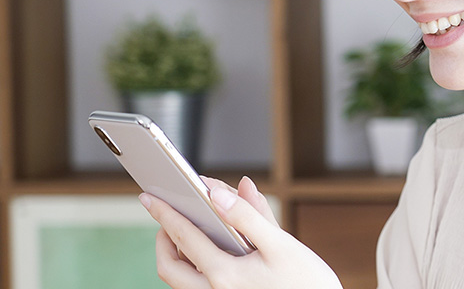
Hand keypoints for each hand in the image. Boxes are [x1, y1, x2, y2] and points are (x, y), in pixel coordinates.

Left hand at [140, 176, 342, 288]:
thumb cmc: (306, 283)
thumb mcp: (281, 245)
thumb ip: (248, 216)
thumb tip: (221, 191)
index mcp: (224, 275)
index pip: (184, 237)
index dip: (165, 213)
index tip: (150, 197)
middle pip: (170, 267)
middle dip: (164, 240)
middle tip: (168, 217)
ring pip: (181, 281)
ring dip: (177, 256)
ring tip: (186, 233)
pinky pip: (198, 287)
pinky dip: (195, 267)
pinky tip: (212, 252)